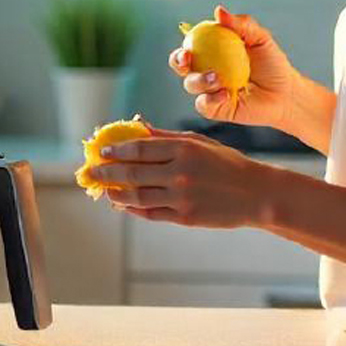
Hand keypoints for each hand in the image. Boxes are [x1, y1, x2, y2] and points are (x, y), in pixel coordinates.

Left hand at [82, 125, 277, 228]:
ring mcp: (181, 197)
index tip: (101, 151)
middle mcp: (179, 173)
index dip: (116, 150)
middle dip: (107, 173)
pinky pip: (150, 213)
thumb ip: (167, 137)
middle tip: (91, 173)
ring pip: (136, 196)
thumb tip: (138, 128)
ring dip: (115, 194)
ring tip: (103, 191)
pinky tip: (122, 205)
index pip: (139, 149)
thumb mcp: (200, 143)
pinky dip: (132, 209)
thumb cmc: (227, 164)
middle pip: (132, 173)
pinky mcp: (184, 217)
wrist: (255, 194)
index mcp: (184, 149)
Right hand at [170, 5, 299, 129]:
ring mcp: (210, 91)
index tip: (187, 46)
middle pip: (181, 67)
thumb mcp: (260, 39)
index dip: (182, 45)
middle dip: (178, 62)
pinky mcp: (216, 109)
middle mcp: (207, 72)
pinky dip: (211, 99)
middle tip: (187, 60)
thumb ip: (241, 24)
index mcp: (213, 53)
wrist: (286, 94)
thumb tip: (219, 11)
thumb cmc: (273, 65)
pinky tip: (226, 94)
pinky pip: (203, 105)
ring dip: (200, 80)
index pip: (190, 47)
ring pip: (190, 85)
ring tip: (218, 78)